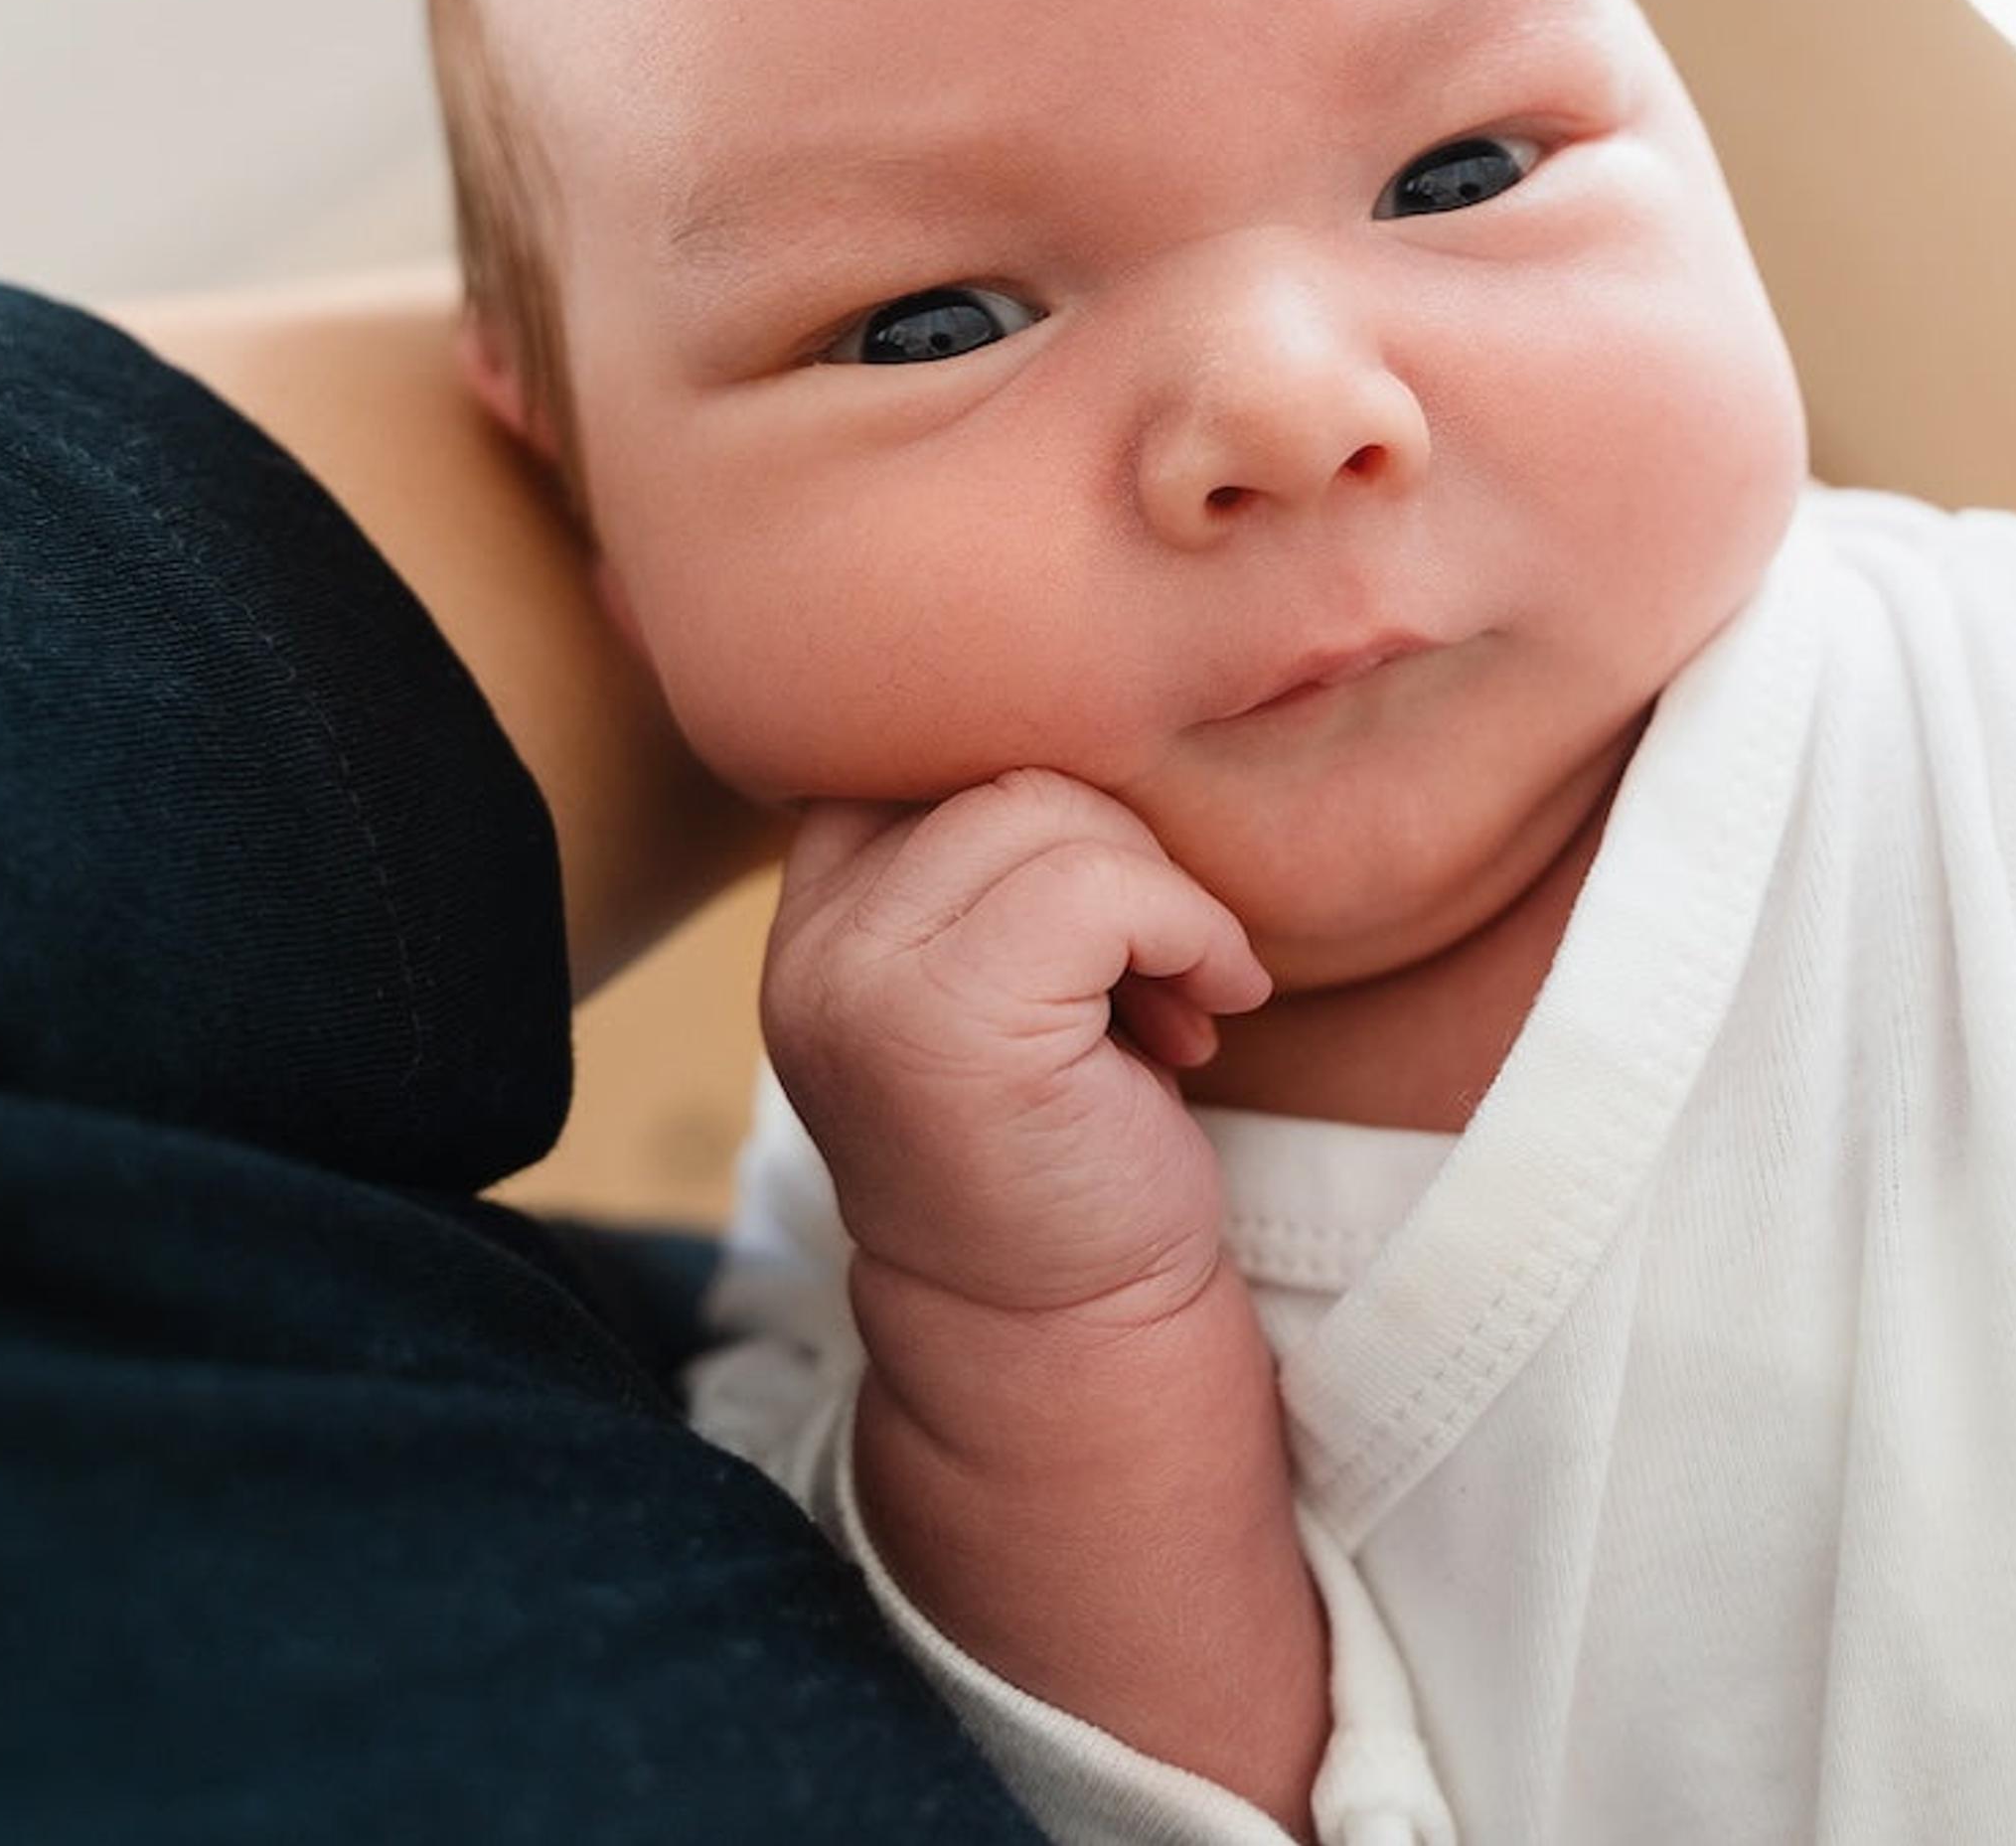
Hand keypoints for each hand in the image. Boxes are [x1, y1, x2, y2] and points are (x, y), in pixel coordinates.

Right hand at [765, 771, 1325, 1829]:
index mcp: (825, 900)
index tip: (1116, 903)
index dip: (1058, 791)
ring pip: (1054, 811)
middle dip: (1121, 848)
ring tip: (1178, 998)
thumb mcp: (1016, 959)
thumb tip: (1110, 688)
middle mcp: (814, 935)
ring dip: (1161, 895)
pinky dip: (1186, 932)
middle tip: (1167, 967)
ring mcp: (862, 980)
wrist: (1067, 1326)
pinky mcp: (945, 1025)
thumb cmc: (1069, 1129)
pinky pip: (1101, 884)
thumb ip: (1005, 846)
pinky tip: (1202, 1013)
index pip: (938, 734)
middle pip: (1003, 760)